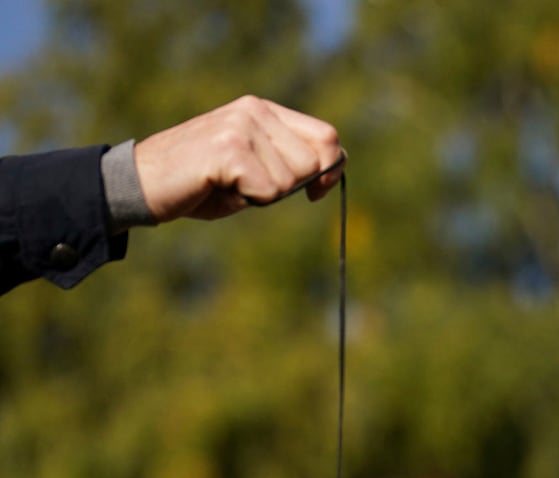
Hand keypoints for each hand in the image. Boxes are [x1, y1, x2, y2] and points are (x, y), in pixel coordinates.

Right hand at [133, 95, 343, 220]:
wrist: (140, 184)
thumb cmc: (199, 184)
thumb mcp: (251, 170)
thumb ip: (285, 165)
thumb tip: (330, 174)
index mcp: (262, 111)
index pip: (326, 136)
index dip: (331, 169)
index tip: (317, 191)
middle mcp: (254, 111)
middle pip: (312, 163)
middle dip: (288, 188)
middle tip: (247, 187)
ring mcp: (240, 126)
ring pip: (289, 180)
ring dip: (263, 195)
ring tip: (227, 185)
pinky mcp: (228, 148)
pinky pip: (267, 190)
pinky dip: (248, 199)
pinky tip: (218, 187)